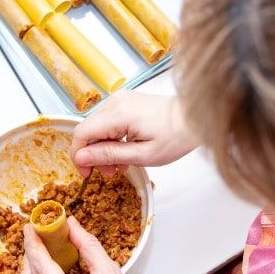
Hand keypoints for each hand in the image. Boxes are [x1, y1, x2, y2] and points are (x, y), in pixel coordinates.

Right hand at [71, 91, 197, 176]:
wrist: (196, 118)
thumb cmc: (176, 137)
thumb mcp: (143, 155)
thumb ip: (110, 155)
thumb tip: (81, 157)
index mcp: (118, 114)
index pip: (81, 133)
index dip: (78, 155)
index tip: (86, 173)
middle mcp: (116, 102)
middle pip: (88, 130)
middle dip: (93, 154)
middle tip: (110, 172)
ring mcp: (121, 100)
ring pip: (97, 127)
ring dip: (103, 148)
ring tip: (120, 164)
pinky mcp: (126, 102)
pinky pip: (108, 121)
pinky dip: (111, 138)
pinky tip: (125, 150)